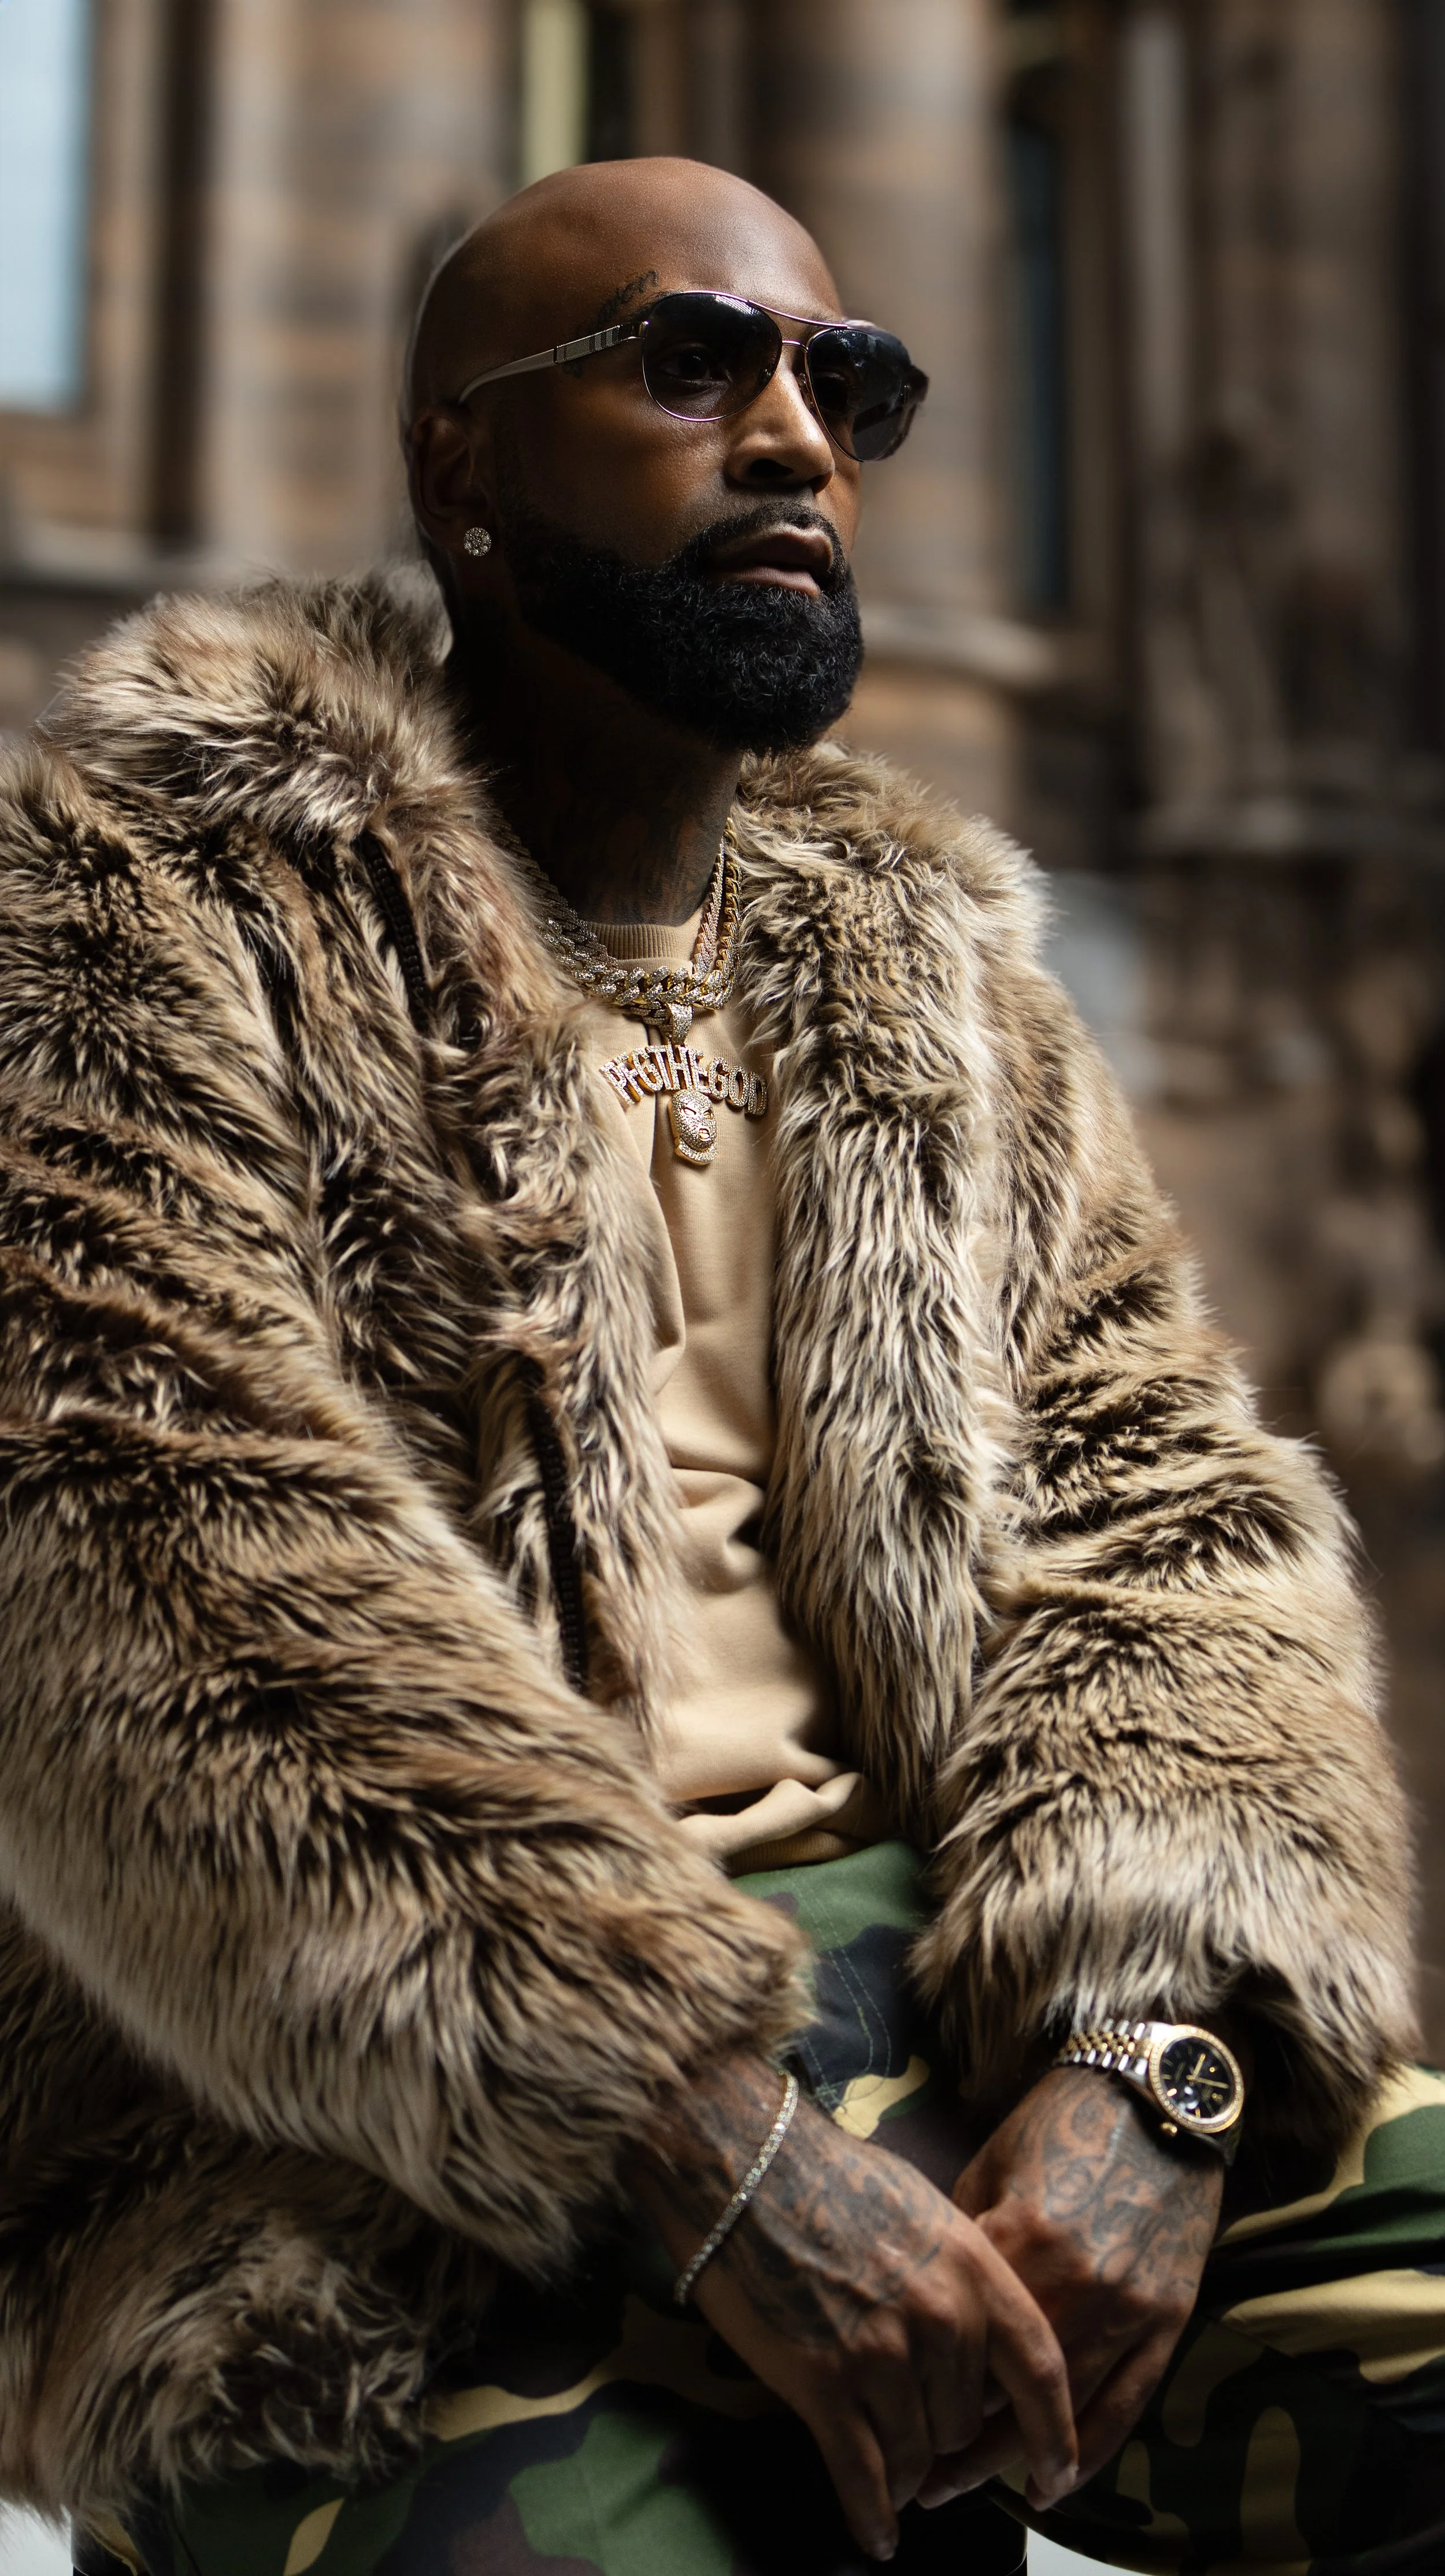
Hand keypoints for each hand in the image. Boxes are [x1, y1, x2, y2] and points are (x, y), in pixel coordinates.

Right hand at [629, 2054, 1075, 2561]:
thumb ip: (961, 2277)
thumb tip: (977, 2336)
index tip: (1057, 2477)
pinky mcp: (821, 2385)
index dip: (1055, 2435)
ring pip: (917, 2457)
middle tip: (917, 2428)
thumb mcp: (925, 2212)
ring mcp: (881, 2356)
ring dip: (907, 2476)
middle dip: (945, 2437)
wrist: (744, 2163)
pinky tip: (877, 2538)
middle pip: (966, 2424)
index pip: (1040, 2372)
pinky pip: (862, 2477)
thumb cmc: (831, 2176)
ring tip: (891, 2473)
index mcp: (974, 2269)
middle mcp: (940, 2319)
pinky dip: (871, 2518)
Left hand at [920, 2067, 1222, 2509]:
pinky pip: (1127, 2405)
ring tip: (964, 2488)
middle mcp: (1076, 2283)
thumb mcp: (991, 2168)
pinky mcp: (1168, 2319)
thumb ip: (960, 2239)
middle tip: (918, 2478)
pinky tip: (1052, 2484)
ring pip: (1063, 2410)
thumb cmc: (1060, 2123)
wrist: (1155, 2096)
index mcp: (1021, 2239)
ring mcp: (1128, 2307)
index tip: (893, 2413)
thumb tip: (918, 2297)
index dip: (926, 2384)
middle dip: (959, 2442)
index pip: (963, 2339)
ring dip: (1012, 2459)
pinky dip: (1090, 2452)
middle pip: (1007, 2389)